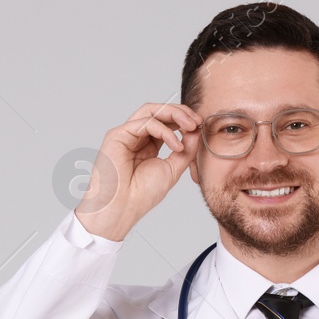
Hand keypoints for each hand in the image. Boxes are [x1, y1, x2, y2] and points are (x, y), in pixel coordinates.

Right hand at [75, 102, 201, 240]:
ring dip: (174, 114)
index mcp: (148, 144)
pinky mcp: (118, 134)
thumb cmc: (142, 194)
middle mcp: (136, 137)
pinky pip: (145, 123)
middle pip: (159, 111)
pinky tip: (175, 144)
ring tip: (190, 125)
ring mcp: (127, 134)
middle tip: (197, 120)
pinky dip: (165, 131)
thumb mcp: (173, 169)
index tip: (200, 125)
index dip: (184, 119)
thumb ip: (185, 150)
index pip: (166, 122)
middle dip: (181, 112)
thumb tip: (195, 131)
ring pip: (151, 110)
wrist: (124, 207)